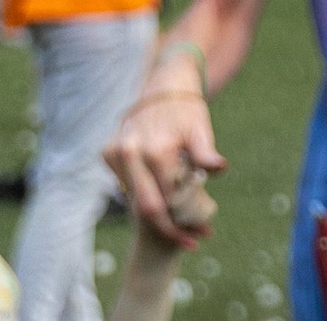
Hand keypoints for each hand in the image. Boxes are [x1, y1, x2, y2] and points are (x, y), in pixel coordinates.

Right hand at [105, 83, 226, 248]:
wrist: (163, 85)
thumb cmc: (187, 109)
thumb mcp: (201, 129)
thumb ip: (206, 151)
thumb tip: (219, 170)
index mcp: (156, 150)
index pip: (168, 198)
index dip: (186, 221)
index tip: (203, 233)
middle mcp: (130, 154)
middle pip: (147, 207)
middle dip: (170, 229)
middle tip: (192, 242)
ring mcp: (116, 154)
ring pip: (134, 200)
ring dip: (157, 216)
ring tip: (182, 229)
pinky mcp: (108, 154)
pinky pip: (127, 186)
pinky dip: (144, 197)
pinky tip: (163, 205)